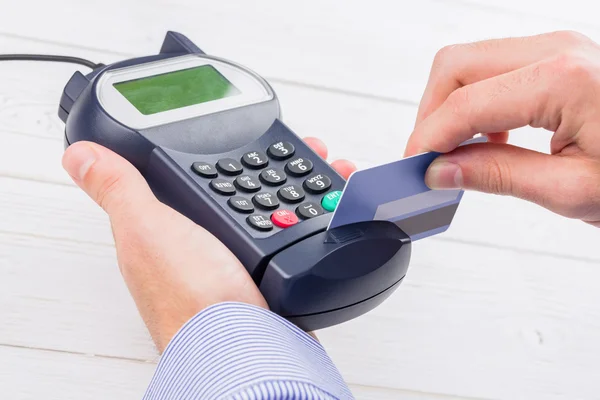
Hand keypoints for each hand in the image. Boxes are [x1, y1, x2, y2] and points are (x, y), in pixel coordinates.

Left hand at [62, 138, 355, 351]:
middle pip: (250, 188)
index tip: (248, 132)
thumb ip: (120, 189)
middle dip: (279, 164)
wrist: (245, 347)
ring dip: (309, 184)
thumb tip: (79, 156)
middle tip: (303, 147)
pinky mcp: (280, 273)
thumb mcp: (148, 230)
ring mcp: (249, 258)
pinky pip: (305, 232)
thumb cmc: (193, 299)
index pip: (202, 174)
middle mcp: (212, 244)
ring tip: (332, 168)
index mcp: (176, 229)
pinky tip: (337, 207)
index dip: (225, 151)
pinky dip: (325, 214)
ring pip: (284, 207)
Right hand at [405, 30, 599, 226]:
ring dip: (451, 107)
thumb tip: (443, 170)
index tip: (414, 168)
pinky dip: (475, 102)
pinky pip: (495, 69)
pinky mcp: (561, 58)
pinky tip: (485, 138)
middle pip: (455, 66)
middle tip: (427, 158)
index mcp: (564, 79)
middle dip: (430, 113)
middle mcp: (558, 50)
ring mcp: (560, 48)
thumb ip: (497, 176)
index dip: (428, 139)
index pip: (464, 105)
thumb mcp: (573, 191)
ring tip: (455, 153)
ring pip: (470, 63)